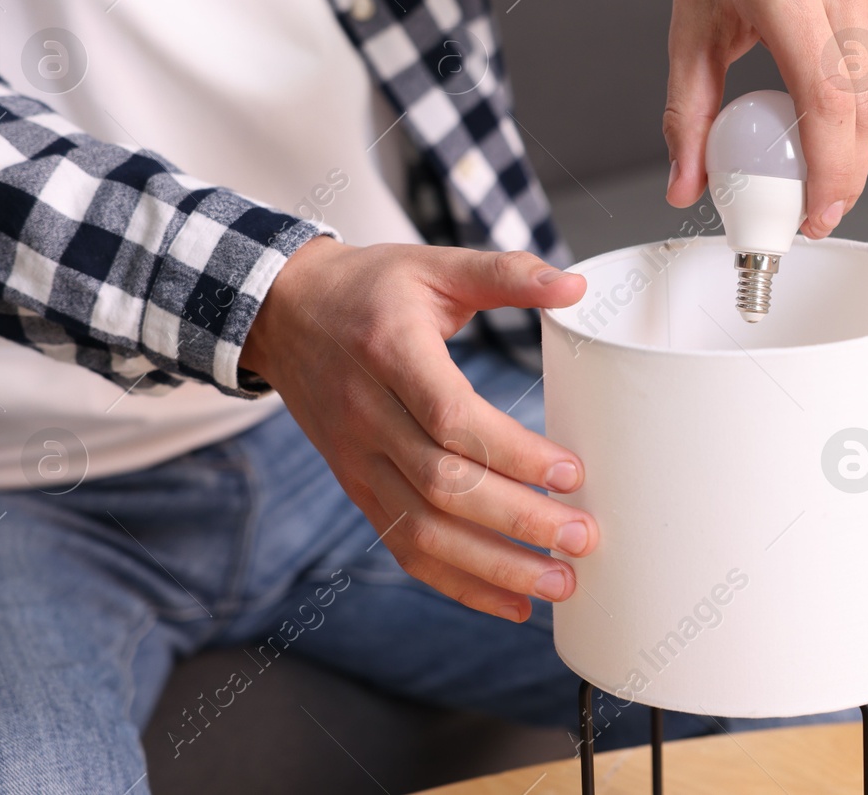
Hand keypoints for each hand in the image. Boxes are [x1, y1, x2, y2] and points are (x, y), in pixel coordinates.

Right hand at [241, 236, 594, 621]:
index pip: (452, 418)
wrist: (284, 314)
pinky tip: (512, 602)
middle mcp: (366, 413)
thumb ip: (507, 273)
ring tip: (560, 583)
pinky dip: (458, 583)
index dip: (512, 453)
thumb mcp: (434, 264)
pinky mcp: (357, 487)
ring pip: (423, 530)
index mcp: (390, 351)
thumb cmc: (369, 288)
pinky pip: (404, 546)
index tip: (571, 473)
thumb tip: (575, 285)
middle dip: (517, 520)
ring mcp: (356, 459)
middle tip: (583, 537)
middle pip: (442, 485)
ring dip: (494, 566)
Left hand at [665, 0, 867, 236]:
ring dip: (844, 108)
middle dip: (845, 170)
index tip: (818, 215)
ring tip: (801, 73)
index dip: (832, 169)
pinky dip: (858, 60)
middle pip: (863, 105)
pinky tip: (828, 24)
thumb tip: (684, 190)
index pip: (827, 98)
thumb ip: (686, 116)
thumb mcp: (688, 28)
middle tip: (818, 207)